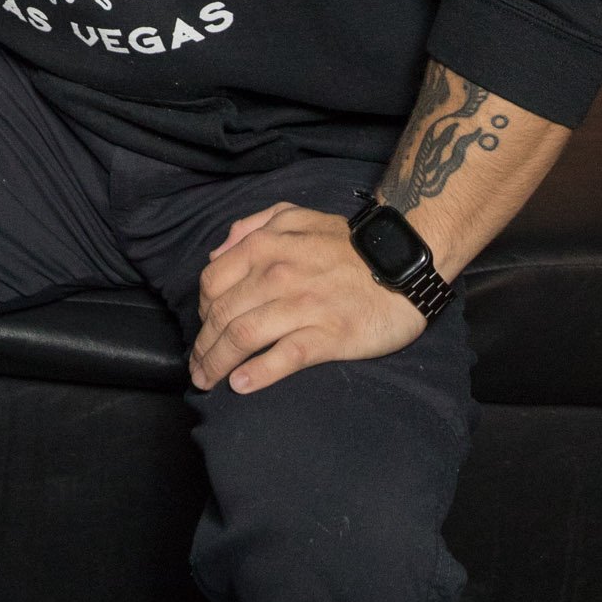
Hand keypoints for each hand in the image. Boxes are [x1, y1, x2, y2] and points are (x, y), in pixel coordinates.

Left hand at [189, 201, 425, 395]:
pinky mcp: (329, 334)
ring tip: (209, 382)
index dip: (201, 311)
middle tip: (197, 368)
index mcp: (265, 247)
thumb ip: (251, 227)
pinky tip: (241, 385)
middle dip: (203, 347)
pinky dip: (258, 373)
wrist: (403, 261)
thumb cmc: (346, 244)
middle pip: (221, 316)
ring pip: (243, 337)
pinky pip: (285, 356)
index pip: (212, 283)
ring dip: (218, 364)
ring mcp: (302, 306)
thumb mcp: (295, 217)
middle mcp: (277, 275)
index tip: (203, 330)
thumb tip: (216, 254)